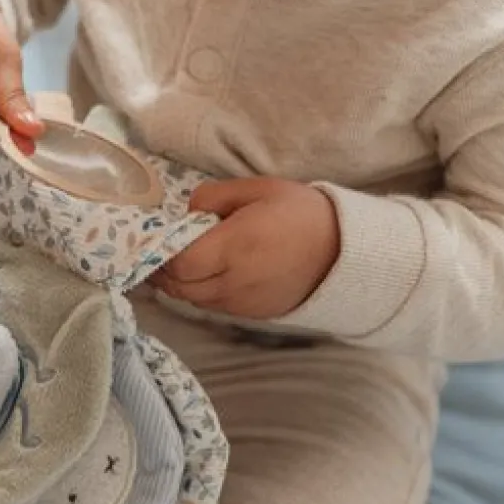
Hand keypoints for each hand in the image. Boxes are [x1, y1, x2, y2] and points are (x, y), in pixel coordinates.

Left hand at [150, 178, 339, 319]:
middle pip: (180, 287)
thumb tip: (187, 213)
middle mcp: (234, 281)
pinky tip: (206, 274)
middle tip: (160, 250)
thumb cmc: (300, 213)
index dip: (163, 253)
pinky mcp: (251, 314)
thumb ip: (213, 197)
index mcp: (235, 247)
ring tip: (180, 261)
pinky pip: (212, 306)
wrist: (344, 252)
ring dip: (179, 283)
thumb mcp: (258, 189)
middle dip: (163, 270)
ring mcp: (242, 303)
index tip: (159, 237)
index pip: (180, 263)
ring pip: (192, 300)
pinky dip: (200, 293)